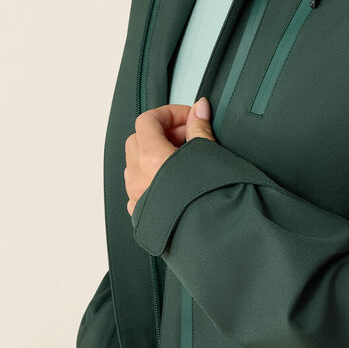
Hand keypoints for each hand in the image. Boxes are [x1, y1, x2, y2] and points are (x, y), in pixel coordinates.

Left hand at [125, 97, 215, 217]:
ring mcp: (136, 195)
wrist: (212, 239)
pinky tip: (176, 180)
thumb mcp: (210, 154)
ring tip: (185, 159)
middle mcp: (138, 176)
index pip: (148, 120)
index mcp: (152, 158)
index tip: (190, 117)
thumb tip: (198, 108)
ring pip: (137, 162)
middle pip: (139, 139)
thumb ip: (200, 127)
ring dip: (157, 153)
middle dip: (164, 132)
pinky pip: (139, 185)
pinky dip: (154, 176)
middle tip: (190, 136)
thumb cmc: (210, 200)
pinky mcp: (141, 212)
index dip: (170, 113)